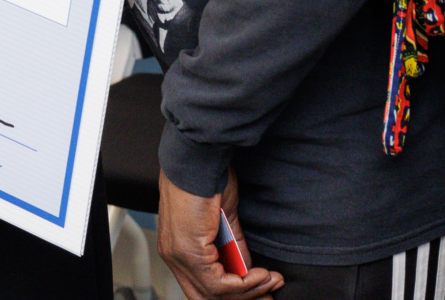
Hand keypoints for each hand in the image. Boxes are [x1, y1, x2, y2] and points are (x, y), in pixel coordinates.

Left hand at [157, 169, 281, 299]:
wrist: (198, 159)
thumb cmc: (206, 178)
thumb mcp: (223, 220)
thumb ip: (233, 248)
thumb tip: (247, 270)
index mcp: (178, 248)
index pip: (201, 288)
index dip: (233, 295)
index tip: (260, 293)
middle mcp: (173, 255)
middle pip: (206, 297)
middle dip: (243, 298)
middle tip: (268, 296)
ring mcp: (178, 255)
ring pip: (215, 293)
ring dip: (250, 290)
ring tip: (270, 280)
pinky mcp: (188, 251)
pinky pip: (219, 283)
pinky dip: (245, 283)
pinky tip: (261, 275)